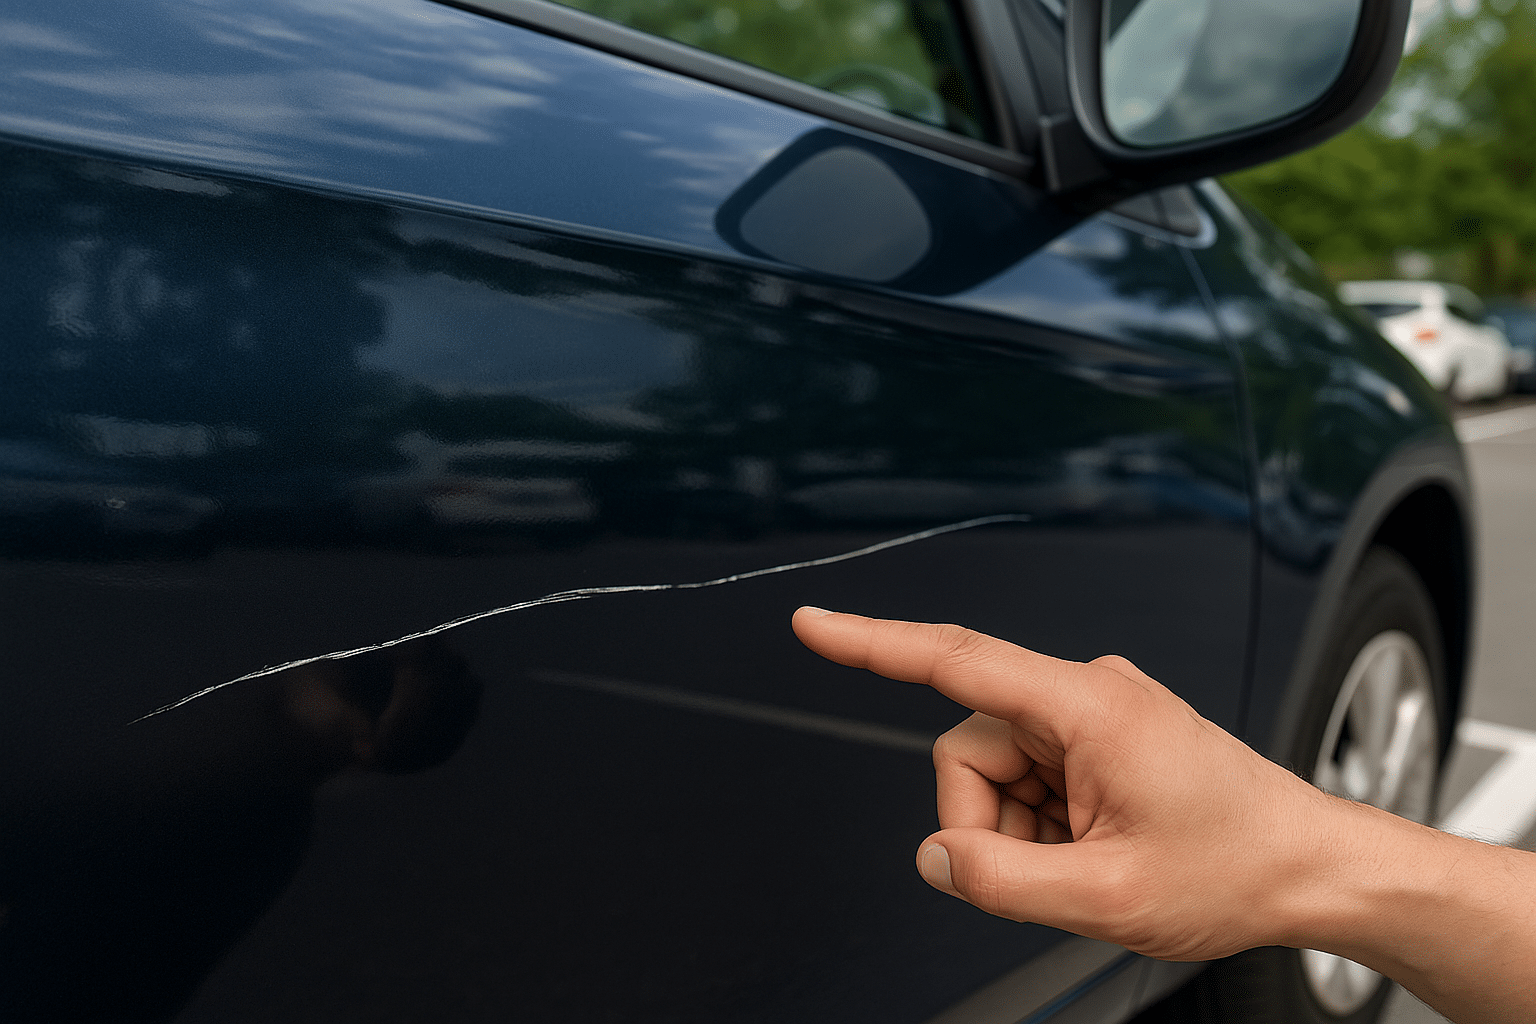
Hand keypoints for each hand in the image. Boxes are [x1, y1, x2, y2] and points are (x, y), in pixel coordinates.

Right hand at [791, 607, 1332, 961]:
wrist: (1309, 866)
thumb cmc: (1237, 867)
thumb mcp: (1110, 896)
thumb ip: (1002, 879)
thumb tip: (935, 855)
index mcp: (1089, 706)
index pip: (956, 661)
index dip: (872, 644)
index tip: (812, 625)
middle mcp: (1086, 692)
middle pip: (969, 747)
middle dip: (987, 821)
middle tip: (1050, 872)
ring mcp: (1093, 713)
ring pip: (995, 769)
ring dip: (1020, 828)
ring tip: (1087, 860)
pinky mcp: (1098, 735)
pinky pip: (1028, 775)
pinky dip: (1041, 822)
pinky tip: (1092, 846)